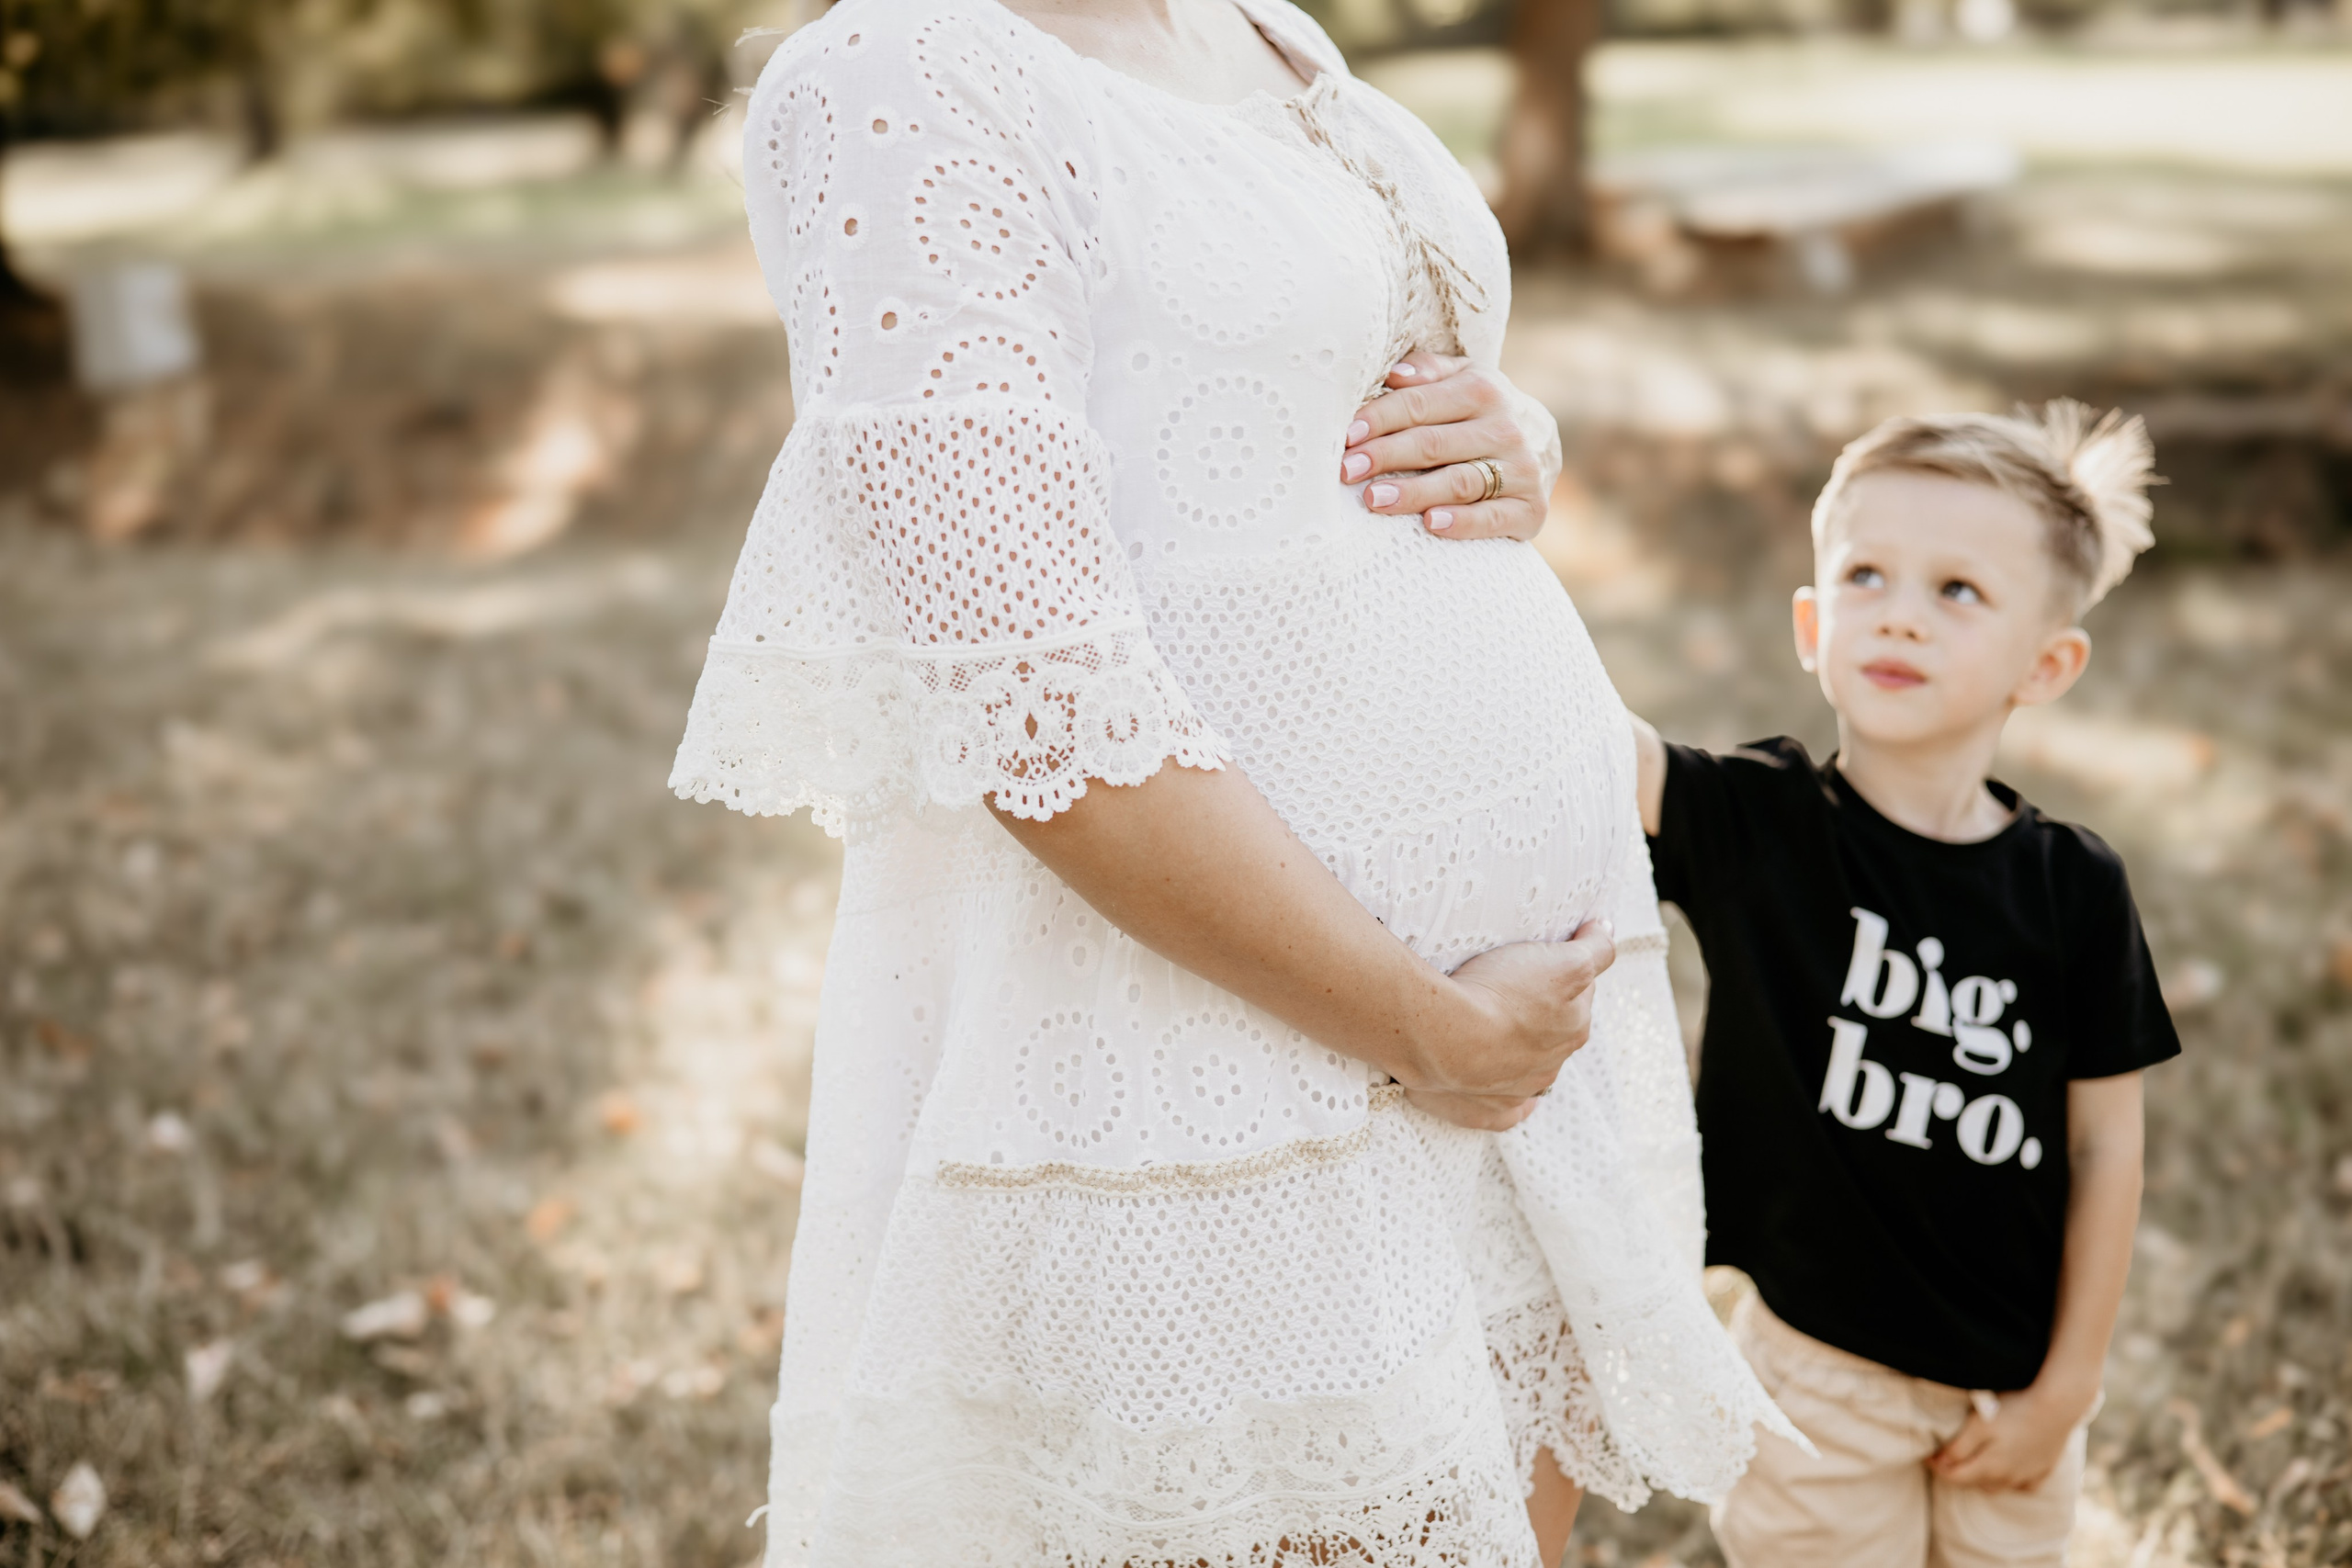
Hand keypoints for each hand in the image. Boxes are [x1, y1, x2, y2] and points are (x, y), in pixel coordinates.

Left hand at [1339, 352, 1556, 540]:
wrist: (1544, 443)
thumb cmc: (1482, 411)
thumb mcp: (1462, 378)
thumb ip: (1429, 371)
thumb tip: (1395, 374)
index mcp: (1482, 390)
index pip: (1419, 405)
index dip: (1379, 420)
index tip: (1346, 437)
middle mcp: (1504, 428)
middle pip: (1433, 444)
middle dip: (1386, 456)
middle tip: (1347, 470)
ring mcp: (1521, 470)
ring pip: (1459, 482)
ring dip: (1415, 492)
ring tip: (1374, 499)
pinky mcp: (1531, 508)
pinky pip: (1494, 518)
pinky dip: (1463, 523)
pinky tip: (1431, 524)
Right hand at [1404, 920, 1616, 1130]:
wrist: (1443, 1037)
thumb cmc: (1500, 994)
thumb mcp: (1563, 961)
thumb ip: (1594, 949)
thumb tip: (1609, 933)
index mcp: (1574, 1028)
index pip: (1578, 993)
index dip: (1560, 971)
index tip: (1538, 957)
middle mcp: (1551, 1064)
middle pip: (1551, 1031)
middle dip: (1538, 1013)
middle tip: (1507, 987)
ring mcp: (1517, 1091)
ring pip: (1527, 1069)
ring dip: (1516, 1051)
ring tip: (1486, 1025)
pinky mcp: (1484, 1110)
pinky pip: (1504, 1111)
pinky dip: (1505, 1100)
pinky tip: (1498, 1088)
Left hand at [1926, 1383, 2088, 1491]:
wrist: (2058, 1406)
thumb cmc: (2014, 1411)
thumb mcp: (1978, 1425)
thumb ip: (1958, 1448)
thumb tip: (1940, 1462)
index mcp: (1989, 1468)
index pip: (1954, 1477)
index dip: (1937, 1467)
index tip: (1927, 1455)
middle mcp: (2007, 1478)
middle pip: (1974, 1483)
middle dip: (1957, 1472)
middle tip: (1946, 1457)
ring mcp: (2027, 1476)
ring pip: (1997, 1486)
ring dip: (1982, 1477)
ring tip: (1974, 1461)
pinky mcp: (2044, 1470)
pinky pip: (2022, 1484)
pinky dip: (2011, 1480)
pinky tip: (2007, 1467)